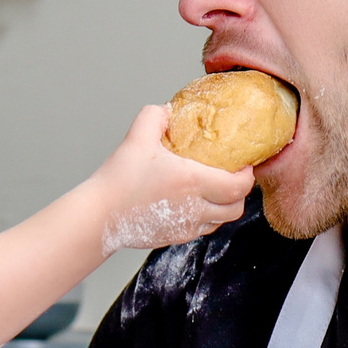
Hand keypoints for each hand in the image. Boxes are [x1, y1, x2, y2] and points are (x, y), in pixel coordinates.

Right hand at [88, 105, 253, 251]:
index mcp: (192, 181)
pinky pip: (202, 229)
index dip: (247, 176)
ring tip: (215, 190)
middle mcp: (195, 208)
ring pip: (221, 221)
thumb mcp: (137, 137)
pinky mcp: (176, 238)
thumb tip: (169, 109)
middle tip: (233, 178)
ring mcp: (186, 227)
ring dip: (224, 207)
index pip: (239, 186)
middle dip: (240, 194)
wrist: (100, 216)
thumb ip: (155, 116)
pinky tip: (193, 204)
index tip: (244, 165)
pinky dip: (206, 218)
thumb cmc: (118, 180)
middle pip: (236, 208)